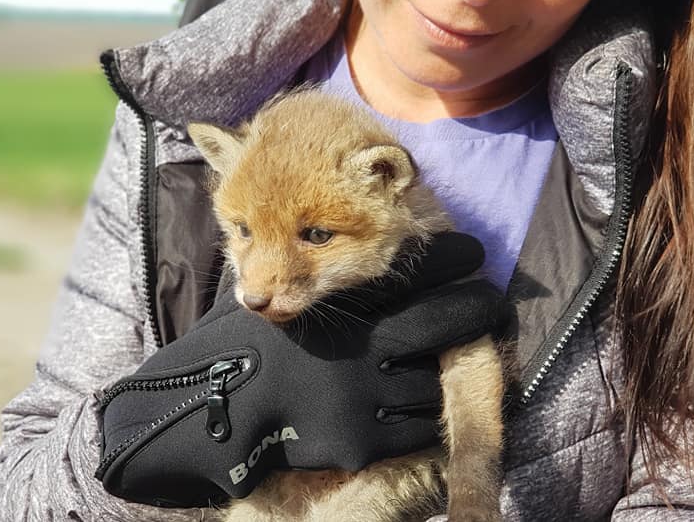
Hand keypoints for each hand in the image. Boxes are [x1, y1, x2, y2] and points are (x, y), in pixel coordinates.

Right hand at [95, 232, 508, 507]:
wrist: (202, 412)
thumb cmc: (231, 346)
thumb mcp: (269, 295)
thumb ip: (312, 281)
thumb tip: (352, 266)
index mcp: (341, 301)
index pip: (421, 268)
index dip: (455, 257)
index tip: (472, 251)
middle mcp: (365, 344)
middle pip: (451, 320)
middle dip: (481, 307)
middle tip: (492, 304)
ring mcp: (367, 395)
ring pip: (439, 380)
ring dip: (449, 370)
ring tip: (457, 361)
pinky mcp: (361, 441)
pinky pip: (418, 431)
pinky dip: (425, 418)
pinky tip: (421, 408)